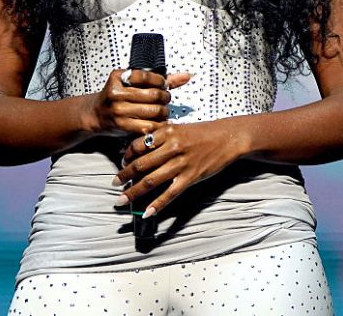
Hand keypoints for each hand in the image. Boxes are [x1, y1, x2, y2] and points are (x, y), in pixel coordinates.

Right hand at [87, 69, 191, 136]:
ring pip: (153, 111)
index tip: (162, 86)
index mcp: (119, 77)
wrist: (96, 113)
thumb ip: (160, 79)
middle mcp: (117, 92)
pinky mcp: (122, 125)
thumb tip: (186, 76)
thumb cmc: (119, 96)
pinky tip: (157, 122)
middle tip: (165, 100)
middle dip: (165, 98)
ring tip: (162, 111)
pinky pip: (148, 126)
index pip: (148, 76)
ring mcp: (118, 110)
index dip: (161, 82)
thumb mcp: (133, 83)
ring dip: (163, 113)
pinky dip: (157, 125)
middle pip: (153, 95)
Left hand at [113, 120, 246, 217]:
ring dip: (133, 192)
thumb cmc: (203, 132)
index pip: (138, 145)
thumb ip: (160, 136)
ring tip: (121, 200)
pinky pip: (170, 194)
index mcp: (166, 132)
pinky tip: (147, 213)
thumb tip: (140, 147)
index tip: (121, 163)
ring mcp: (181, 163)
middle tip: (113, 184)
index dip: (126, 156)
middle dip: (123, 176)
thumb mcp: (179, 128)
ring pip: (151, 181)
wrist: (228, 137)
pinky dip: (157, 205)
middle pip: (140, 164)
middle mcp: (172, 147)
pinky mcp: (191, 177)